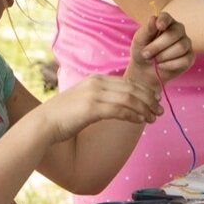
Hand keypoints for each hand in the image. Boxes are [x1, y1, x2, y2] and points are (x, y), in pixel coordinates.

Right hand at [35, 74, 162, 142]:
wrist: (43, 124)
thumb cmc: (63, 117)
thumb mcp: (83, 101)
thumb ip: (100, 99)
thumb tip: (118, 106)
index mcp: (95, 79)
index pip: (127, 82)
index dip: (144, 91)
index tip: (156, 99)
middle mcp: (96, 83)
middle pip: (131, 88)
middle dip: (149, 99)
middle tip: (160, 110)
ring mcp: (94, 94)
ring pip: (129, 99)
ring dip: (145, 108)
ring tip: (154, 118)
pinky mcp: (91, 108)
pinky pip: (119, 110)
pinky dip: (133, 115)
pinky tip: (140, 121)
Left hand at [128, 13, 194, 83]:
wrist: (146, 69)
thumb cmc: (143, 50)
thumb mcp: (140, 40)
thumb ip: (147, 30)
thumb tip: (153, 19)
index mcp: (165, 22)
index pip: (166, 17)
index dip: (163, 20)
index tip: (159, 26)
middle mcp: (178, 30)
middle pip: (174, 34)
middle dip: (157, 46)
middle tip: (146, 54)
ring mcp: (186, 43)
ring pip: (180, 47)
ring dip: (163, 56)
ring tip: (155, 59)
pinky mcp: (189, 57)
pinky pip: (184, 60)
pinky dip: (170, 65)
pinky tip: (161, 65)